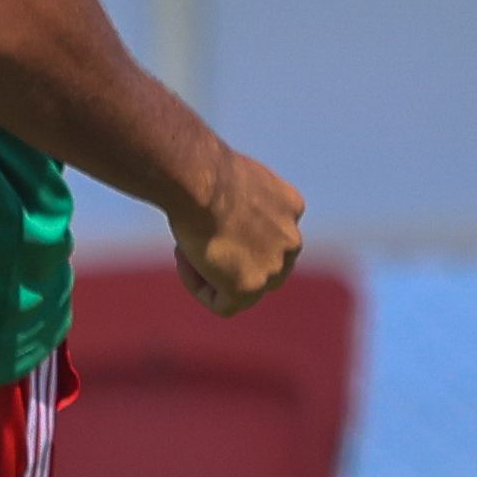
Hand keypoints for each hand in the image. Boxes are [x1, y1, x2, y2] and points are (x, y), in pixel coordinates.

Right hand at [171, 147, 303, 315]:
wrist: (200, 180)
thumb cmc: (203, 172)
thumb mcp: (228, 179)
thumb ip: (234, 201)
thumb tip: (218, 211)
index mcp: (290, 207)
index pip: (270, 234)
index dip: (234, 232)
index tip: (206, 220)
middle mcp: (291, 239)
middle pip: (264, 264)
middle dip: (231, 259)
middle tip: (196, 242)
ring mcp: (275, 266)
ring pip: (246, 288)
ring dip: (214, 275)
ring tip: (186, 251)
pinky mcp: (250, 287)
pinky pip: (225, 305)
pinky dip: (200, 289)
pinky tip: (185, 263)